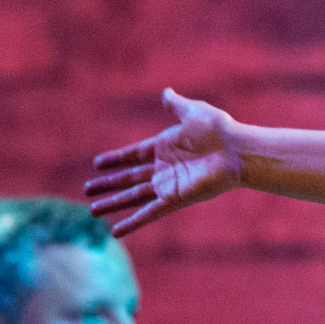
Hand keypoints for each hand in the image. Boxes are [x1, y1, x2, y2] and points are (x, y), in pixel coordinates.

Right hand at [86, 88, 243, 236]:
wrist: (236, 151)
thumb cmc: (218, 130)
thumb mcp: (193, 112)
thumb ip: (176, 106)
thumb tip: (167, 92)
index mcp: (165, 147)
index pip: (133, 155)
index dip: (116, 159)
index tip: (98, 164)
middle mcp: (164, 168)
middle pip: (129, 178)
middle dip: (108, 185)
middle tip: (88, 189)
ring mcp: (168, 185)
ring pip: (133, 197)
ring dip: (113, 204)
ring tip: (92, 211)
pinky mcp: (174, 199)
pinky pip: (149, 213)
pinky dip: (132, 223)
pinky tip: (115, 231)